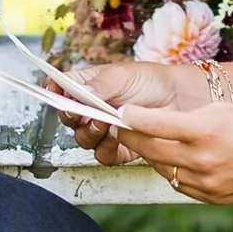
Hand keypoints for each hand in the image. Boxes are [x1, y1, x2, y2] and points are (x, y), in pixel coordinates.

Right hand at [58, 58, 200, 164]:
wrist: (181, 101)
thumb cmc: (153, 81)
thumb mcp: (123, 75)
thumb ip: (99, 84)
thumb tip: (76, 90)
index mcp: (88, 86)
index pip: (61, 89)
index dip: (53, 91)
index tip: (51, 91)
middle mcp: (92, 109)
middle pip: (68, 119)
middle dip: (73, 116)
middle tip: (84, 112)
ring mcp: (103, 129)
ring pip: (82, 139)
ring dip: (90, 133)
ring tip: (105, 123)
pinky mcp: (117, 148)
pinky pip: (102, 155)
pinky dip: (107, 148)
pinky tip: (118, 137)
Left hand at [106, 92, 232, 205]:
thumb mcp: (224, 110)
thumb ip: (188, 118)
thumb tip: (156, 122)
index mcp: (206, 131)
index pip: (154, 124)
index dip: (132, 118)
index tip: (121, 112)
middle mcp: (203, 160)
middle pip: (151, 149)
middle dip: (132, 136)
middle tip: (121, 127)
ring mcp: (207, 183)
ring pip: (162, 168)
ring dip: (151, 154)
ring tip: (146, 141)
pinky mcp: (212, 198)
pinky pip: (179, 184)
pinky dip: (171, 171)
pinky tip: (172, 159)